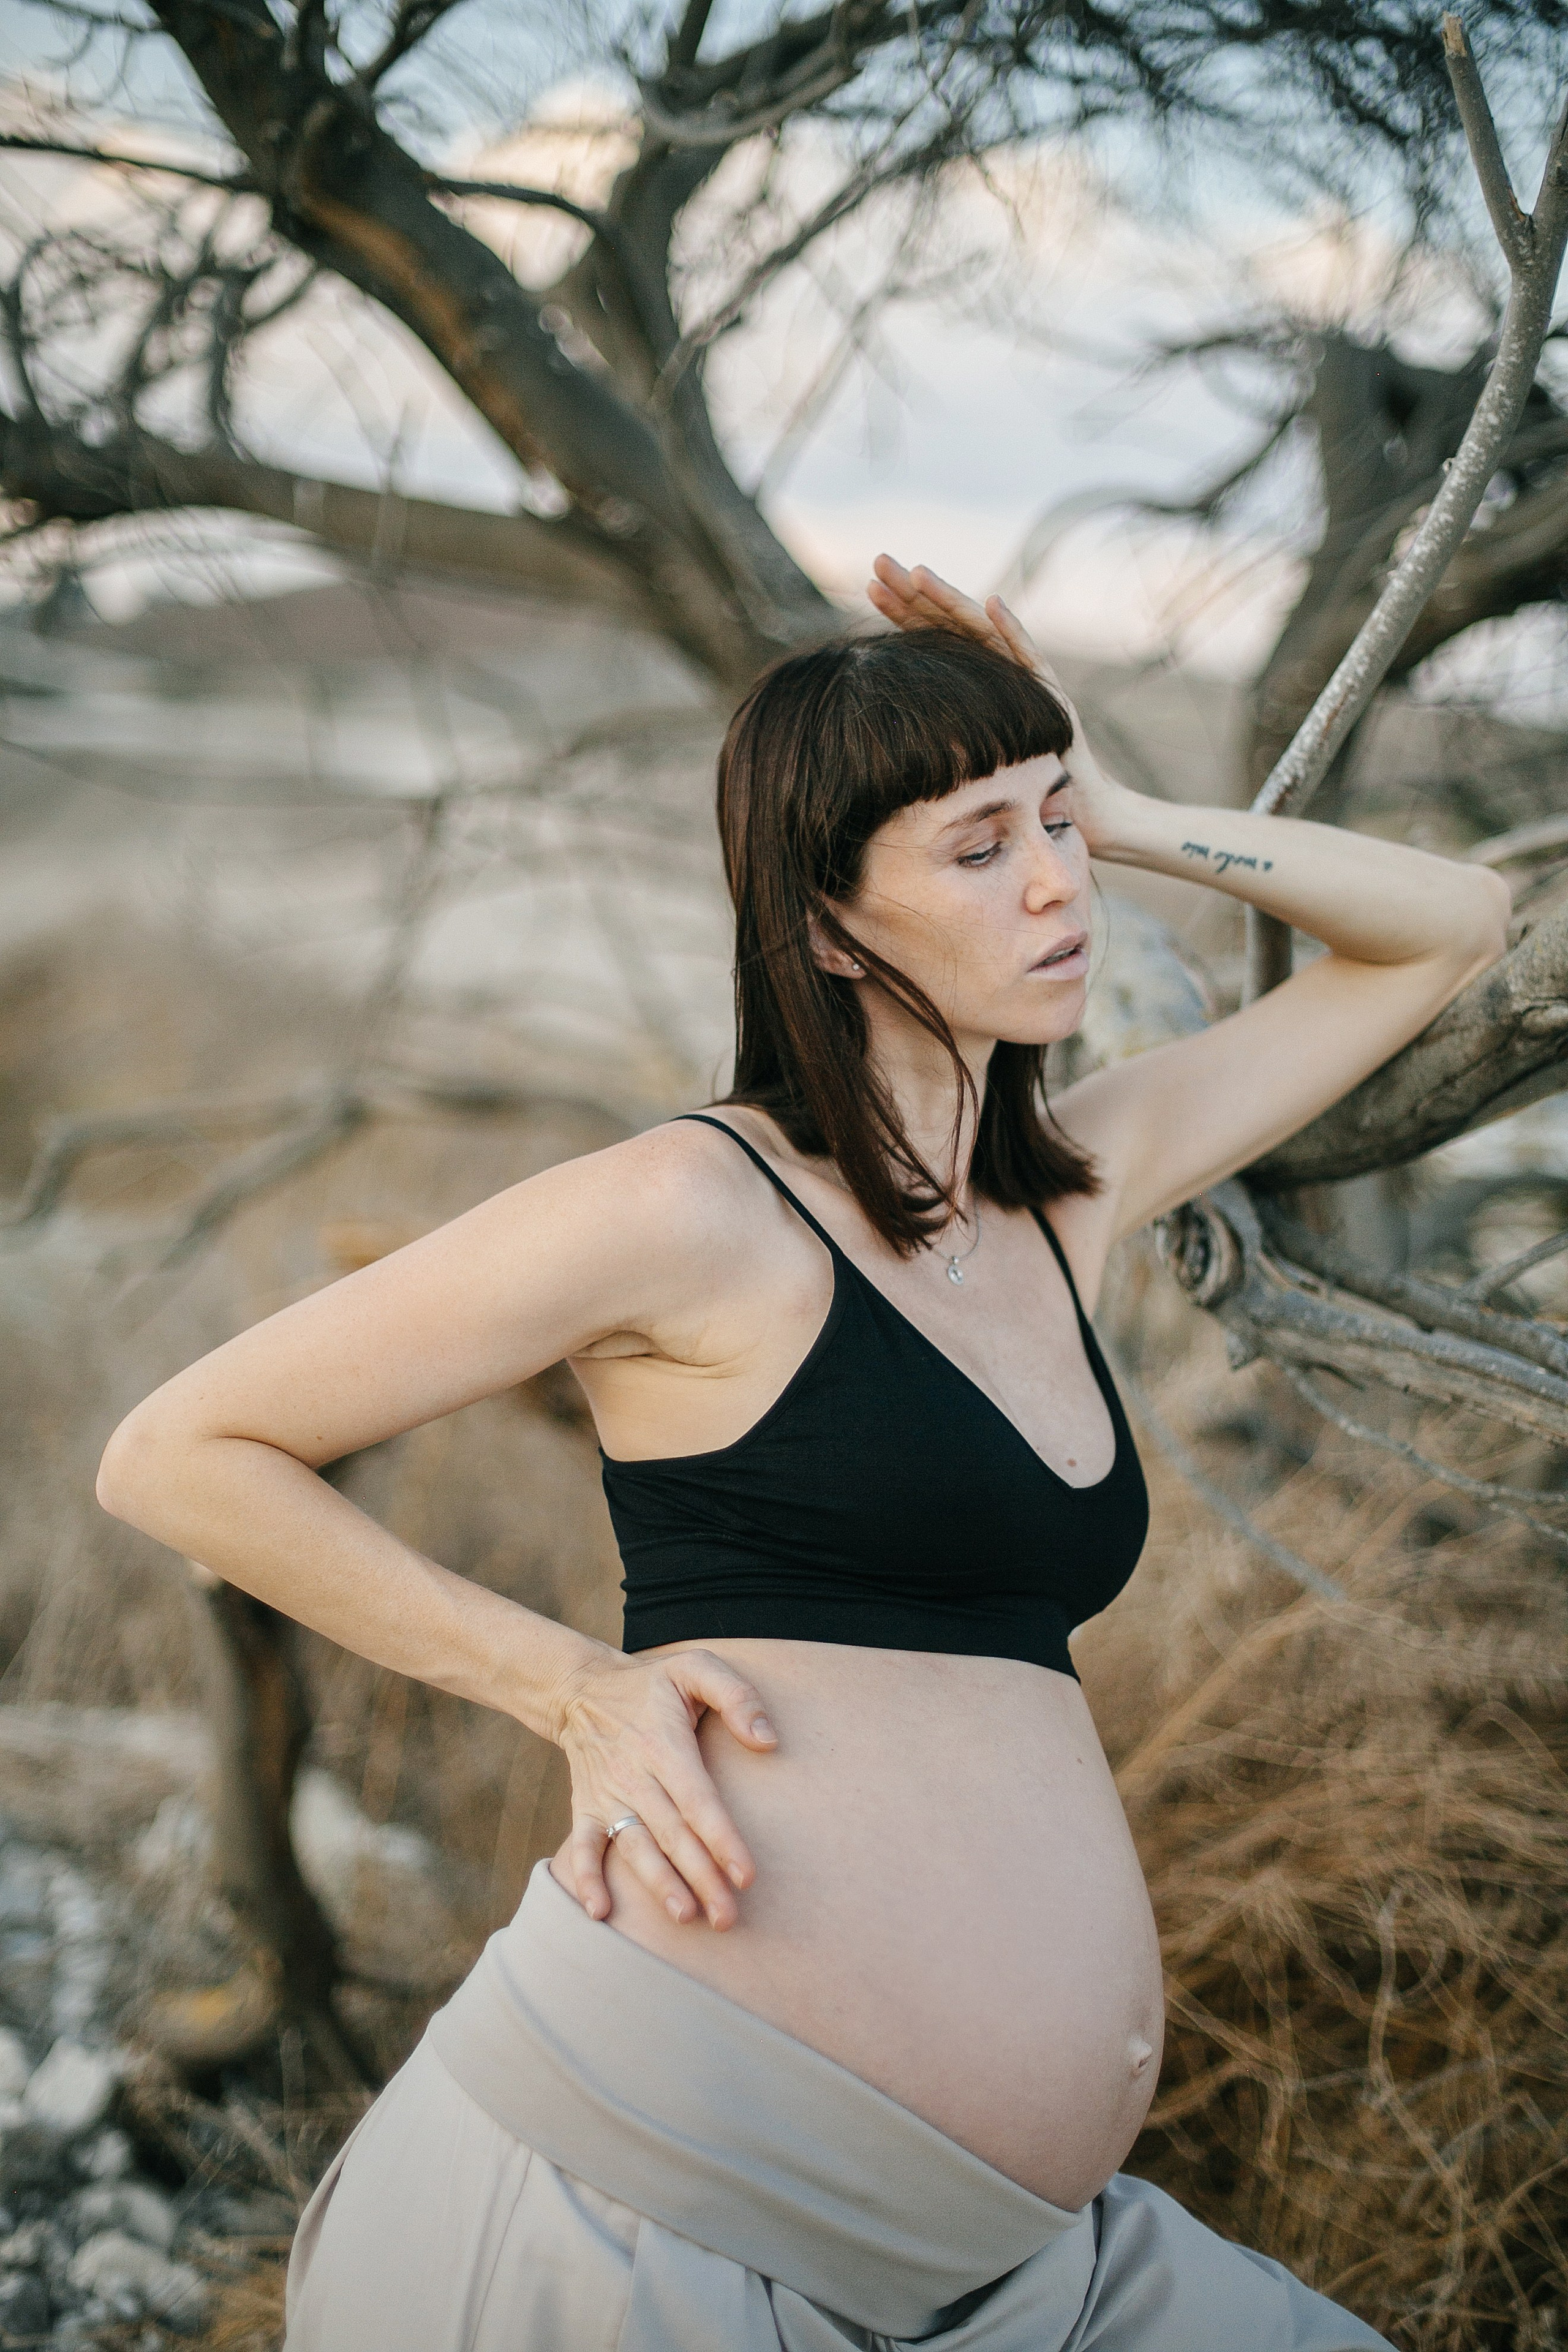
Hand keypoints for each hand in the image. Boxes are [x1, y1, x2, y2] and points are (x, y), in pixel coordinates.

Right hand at [551, 1645, 776, 1929]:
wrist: (582, 1688)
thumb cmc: (653, 1684)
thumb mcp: (697, 1667)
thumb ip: (736, 1696)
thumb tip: (769, 1739)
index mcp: (664, 1744)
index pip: (698, 1800)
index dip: (722, 1839)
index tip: (746, 1876)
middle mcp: (634, 1774)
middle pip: (673, 1834)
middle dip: (702, 1878)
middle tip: (728, 1918)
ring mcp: (607, 1794)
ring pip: (635, 1846)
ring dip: (659, 1884)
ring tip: (686, 1916)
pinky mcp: (585, 1807)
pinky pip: (583, 1846)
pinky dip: (586, 1878)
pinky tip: (599, 1912)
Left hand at [866, 554, 1129, 854]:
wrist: (1080, 812)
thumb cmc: (1018, 794)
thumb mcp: (962, 760)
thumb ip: (936, 735)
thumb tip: (881, 730)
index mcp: (975, 682)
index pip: (934, 637)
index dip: (904, 611)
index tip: (870, 588)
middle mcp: (1001, 671)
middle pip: (952, 622)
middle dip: (915, 591)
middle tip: (879, 560)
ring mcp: (1027, 679)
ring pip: (984, 630)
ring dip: (951, 600)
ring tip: (919, 574)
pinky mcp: (1052, 697)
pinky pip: (1030, 660)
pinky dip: (1013, 631)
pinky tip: (993, 606)